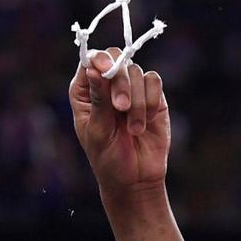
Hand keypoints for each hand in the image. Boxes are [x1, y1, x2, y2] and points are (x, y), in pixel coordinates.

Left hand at [70, 48, 169, 198]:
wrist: (136, 180)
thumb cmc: (109, 160)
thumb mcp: (98, 131)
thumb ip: (98, 99)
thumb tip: (93, 68)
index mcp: (86, 93)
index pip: (90, 62)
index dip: (99, 60)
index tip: (105, 70)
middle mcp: (107, 86)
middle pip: (116, 60)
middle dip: (120, 83)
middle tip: (120, 108)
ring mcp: (131, 89)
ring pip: (136, 72)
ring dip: (137, 101)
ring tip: (134, 130)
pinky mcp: (152, 96)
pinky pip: (154, 82)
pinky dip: (151, 101)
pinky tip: (146, 122)